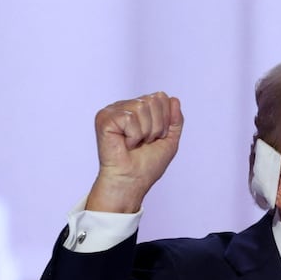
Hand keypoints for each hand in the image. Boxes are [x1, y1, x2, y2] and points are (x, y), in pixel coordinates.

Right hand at [85, 92, 183, 212]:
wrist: (133, 182)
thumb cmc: (147, 166)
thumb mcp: (169, 142)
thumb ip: (175, 120)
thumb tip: (174, 99)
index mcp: (139, 109)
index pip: (161, 97)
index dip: (165, 121)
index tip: (155, 138)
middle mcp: (125, 106)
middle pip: (154, 100)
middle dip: (157, 127)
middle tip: (145, 143)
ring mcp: (113, 111)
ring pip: (142, 107)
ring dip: (145, 132)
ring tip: (135, 144)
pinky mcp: (104, 118)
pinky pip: (129, 118)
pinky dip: (133, 136)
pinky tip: (125, 144)